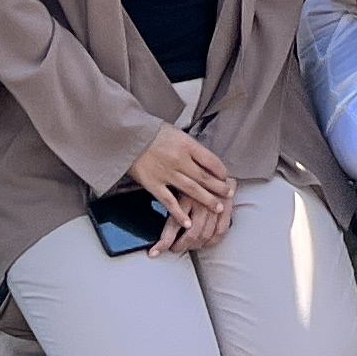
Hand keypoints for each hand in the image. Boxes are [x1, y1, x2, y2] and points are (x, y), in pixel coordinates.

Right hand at [132, 124, 234, 251]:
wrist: (128, 136)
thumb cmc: (152, 133)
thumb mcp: (177, 133)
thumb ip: (190, 147)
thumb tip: (205, 160)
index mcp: (187, 144)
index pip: (211, 160)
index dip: (221, 171)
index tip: (226, 177)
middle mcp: (179, 159)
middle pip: (205, 177)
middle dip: (219, 187)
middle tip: (228, 194)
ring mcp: (167, 173)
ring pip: (192, 190)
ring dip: (206, 200)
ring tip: (218, 208)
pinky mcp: (153, 184)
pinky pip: (169, 202)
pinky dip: (179, 213)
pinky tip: (188, 222)